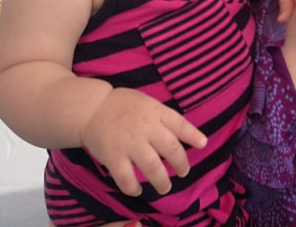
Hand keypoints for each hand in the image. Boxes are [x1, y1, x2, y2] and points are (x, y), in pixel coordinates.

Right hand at [80, 88, 206, 195]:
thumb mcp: (148, 103)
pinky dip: (133, 188)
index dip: (193, 135)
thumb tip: (185, 134)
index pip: (180, 124)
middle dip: (181, 164)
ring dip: (162, 181)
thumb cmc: (124, 106)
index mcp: (156, 111)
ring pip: (153, 167)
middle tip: (183, 172)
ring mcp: (130, 142)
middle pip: (171, 149)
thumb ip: (164, 117)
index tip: (203, 144)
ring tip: (164, 187)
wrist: (93, 108)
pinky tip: (137, 190)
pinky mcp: (113, 156)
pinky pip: (126, 178)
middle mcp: (146, 127)